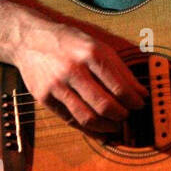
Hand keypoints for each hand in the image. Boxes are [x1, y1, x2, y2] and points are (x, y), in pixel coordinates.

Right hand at [15, 20, 147, 134]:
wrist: (29, 39)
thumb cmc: (70, 42)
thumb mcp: (97, 46)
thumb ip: (119, 69)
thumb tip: (141, 93)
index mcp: (92, 53)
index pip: (119, 87)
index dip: (134, 101)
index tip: (140, 105)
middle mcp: (73, 69)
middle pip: (105, 105)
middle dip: (122, 116)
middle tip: (128, 117)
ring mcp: (57, 85)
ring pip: (88, 117)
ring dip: (107, 127)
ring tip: (116, 126)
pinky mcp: (44, 98)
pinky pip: (70, 120)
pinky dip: (88, 130)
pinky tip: (99, 130)